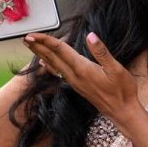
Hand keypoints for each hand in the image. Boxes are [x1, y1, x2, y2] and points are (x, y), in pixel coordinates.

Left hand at [24, 32, 142, 125]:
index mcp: (83, 69)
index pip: (60, 50)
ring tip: (32, 47)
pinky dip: (50, 65)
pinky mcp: (77, 86)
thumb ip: (101, 52)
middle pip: (52, 58)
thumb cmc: (122, 90)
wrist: (122, 111)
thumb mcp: (116, 69)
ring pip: (54, 65)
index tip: (33, 35)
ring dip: (42, 54)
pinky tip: (45, 63)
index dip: (46, 40)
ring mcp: (75, 82)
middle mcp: (75, 76)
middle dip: (38, 47)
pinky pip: (59, 72)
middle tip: (25, 38)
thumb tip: (90, 36)